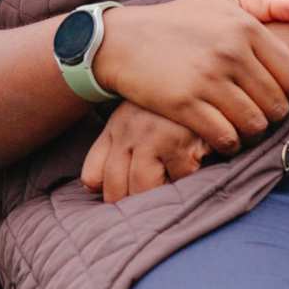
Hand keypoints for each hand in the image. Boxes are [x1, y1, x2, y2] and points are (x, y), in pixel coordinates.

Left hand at [81, 101, 207, 202]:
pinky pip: (179, 179)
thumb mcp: (136, 120)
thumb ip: (111, 149)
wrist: (199, 78)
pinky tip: (195, 163)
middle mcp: (127, 133)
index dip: (103, 195)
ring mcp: (151, 137)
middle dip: (131, 204)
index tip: (116, 205)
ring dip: (158, 196)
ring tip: (171, 186)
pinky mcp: (178, 142)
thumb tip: (90, 186)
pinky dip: (188, 179)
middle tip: (148, 209)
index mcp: (115, 128)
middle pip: (115, 189)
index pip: (93, 173)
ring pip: (142, 189)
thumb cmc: (169, 107)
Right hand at [91, 0, 288, 154]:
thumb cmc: (177, 21)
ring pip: (254, 124)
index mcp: (244, 27)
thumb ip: (271, 3)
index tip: (274, 97)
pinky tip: (220, 138)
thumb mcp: (222, 1)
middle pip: (276, 105)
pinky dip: (228, 144)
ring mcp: (206, 79)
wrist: (119, 40)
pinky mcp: (184, 104)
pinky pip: (225, 136)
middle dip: (271, 116)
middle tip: (255, 116)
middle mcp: (230, 52)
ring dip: (251, 133)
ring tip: (240, 128)